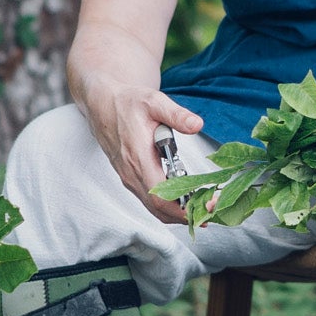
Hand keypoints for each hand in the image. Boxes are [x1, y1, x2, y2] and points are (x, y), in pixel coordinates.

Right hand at [76, 78, 204, 223]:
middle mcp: (131, 173)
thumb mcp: (154, 101)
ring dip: (178, 212)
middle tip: (211, 209)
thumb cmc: (128, 103)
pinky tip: (185, 198)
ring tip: (202, 205)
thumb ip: (176, 115)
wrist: (104, 103)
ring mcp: (129, 178)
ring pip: (154, 208)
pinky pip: (149, 200)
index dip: (183, 207)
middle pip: (159, 209)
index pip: (160, 196)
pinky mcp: (130, 178)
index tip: (205, 206)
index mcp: (138, 157)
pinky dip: (168, 205)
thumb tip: (196, 124)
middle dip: (186, 214)